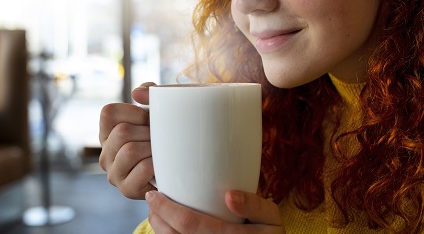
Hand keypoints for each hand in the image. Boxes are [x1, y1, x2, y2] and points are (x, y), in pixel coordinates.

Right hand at [99, 82, 156, 198]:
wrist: (183, 169)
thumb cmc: (167, 135)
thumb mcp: (159, 110)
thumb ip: (149, 93)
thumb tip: (136, 93)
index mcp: (107, 133)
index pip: (108, 112)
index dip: (133, 112)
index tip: (148, 119)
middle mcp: (105, 154)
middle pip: (122, 132)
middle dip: (147, 132)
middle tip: (159, 138)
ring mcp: (114, 173)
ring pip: (130, 150)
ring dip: (152, 148)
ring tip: (160, 151)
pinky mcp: (127, 189)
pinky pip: (143, 168)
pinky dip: (157, 164)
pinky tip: (161, 165)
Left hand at [146, 190, 284, 233]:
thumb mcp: (272, 219)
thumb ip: (255, 205)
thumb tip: (229, 195)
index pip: (190, 223)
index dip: (167, 209)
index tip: (155, 194)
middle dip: (157, 217)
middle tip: (151, 201)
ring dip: (159, 229)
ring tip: (155, 213)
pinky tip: (167, 228)